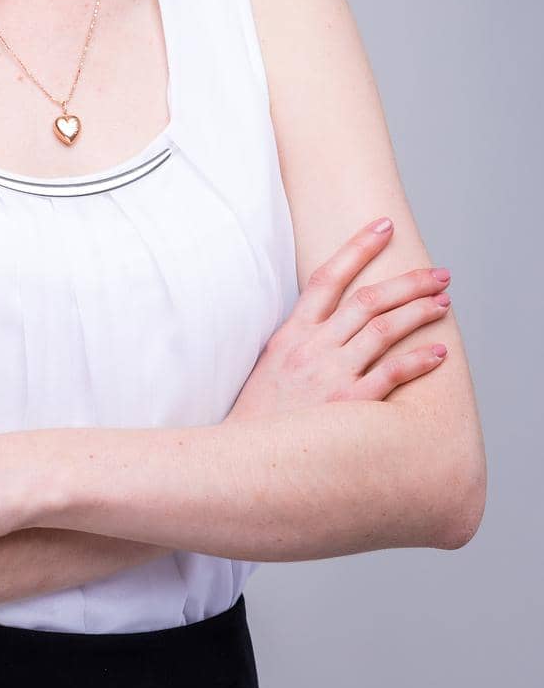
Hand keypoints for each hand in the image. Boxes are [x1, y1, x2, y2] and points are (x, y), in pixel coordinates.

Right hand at [227, 217, 450, 421]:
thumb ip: (300, 338)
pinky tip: (439, 353)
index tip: (384, 226)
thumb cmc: (262, 416)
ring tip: (443, 304)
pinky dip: (418, 361)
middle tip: (438, 273)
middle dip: (408, 282)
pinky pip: (391, 375)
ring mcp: (331, 375)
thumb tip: (329, 317)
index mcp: (292, 332)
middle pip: (368, 299)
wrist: (244, 460)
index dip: (358, 247)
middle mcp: (314, 348)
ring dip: (418, 313)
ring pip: (383, 330)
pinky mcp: (349, 406)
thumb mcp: (271, 364)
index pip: (328, 276)